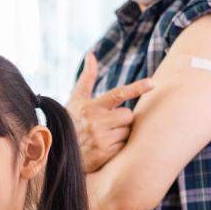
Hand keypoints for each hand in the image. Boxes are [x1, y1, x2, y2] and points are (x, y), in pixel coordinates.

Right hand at [67, 52, 154, 172]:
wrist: (58, 149)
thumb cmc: (72, 120)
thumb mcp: (76, 98)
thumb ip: (87, 77)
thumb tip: (91, 55)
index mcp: (92, 106)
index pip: (118, 94)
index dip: (136, 88)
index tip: (152, 83)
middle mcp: (96, 122)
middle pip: (128, 115)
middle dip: (122, 119)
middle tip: (107, 123)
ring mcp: (100, 139)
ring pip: (127, 131)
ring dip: (120, 133)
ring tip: (103, 136)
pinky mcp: (104, 154)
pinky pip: (124, 146)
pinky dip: (117, 146)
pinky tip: (104, 146)